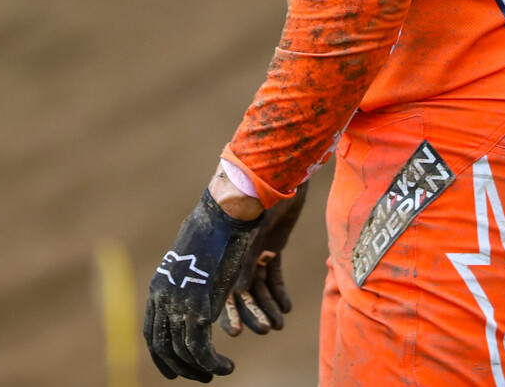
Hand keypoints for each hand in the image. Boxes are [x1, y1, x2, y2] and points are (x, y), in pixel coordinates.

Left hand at [144, 191, 264, 381]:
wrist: (223, 218)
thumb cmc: (213, 232)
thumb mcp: (193, 259)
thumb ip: (188, 278)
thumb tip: (193, 285)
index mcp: (158, 288)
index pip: (152, 333)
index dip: (162, 356)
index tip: (174, 370)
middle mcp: (163, 299)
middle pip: (163, 347)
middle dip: (180, 368)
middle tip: (199, 377)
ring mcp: (179, 305)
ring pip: (183, 352)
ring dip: (200, 369)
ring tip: (216, 373)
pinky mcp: (199, 310)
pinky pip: (201, 350)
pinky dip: (213, 364)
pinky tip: (226, 366)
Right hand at [219, 181, 308, 335]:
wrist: (271, 171)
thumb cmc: (248, 201)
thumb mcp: (245, 234)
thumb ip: (240, 263)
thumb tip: (235, 295)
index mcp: (219, 251)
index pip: (217, 290)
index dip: (227, 312)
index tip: (235, 332)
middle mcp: (232, 254)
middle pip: (240, 292)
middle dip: (252, 313)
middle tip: (265, 330)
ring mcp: (252, 248)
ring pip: (258, 286)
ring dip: (268, 306)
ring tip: (279, 324)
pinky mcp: (272, 242)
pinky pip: (273, 272)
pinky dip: (279, 291)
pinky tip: (287, 308)